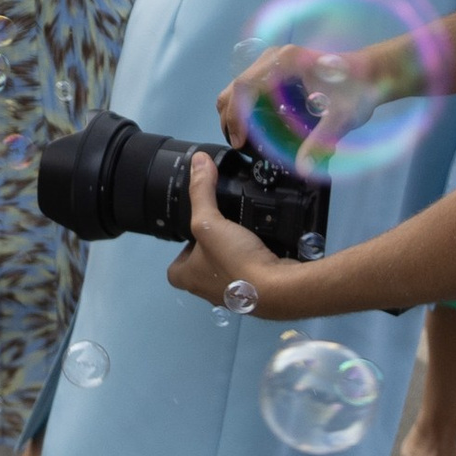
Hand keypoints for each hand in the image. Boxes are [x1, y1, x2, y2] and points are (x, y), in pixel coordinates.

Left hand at [165, 150, 302, 314]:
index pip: (176, 265)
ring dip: (235, 252)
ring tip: (243, 231)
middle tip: (224, 226)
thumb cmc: (235, 261)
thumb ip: (202, 192)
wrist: (279, 287)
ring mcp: (234, 294)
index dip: (183, 248)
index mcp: (187, 278)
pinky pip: (252, 270)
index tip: (196, 231)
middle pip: (204, 265)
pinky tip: (264, 242)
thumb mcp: (210, 221)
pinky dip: (256, 257)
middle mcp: (207, 290)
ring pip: (229, 268)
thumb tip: (198, 161)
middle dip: (213, 247)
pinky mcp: (257, 292)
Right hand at [217, 40, 388, 172]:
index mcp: (286, 62)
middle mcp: (275, 56)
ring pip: (240, 85)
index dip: (235, 116)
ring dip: (236, 111)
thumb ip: (321, 142)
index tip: (239, 141)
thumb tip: (304, 170)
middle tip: (238, 144)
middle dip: (230, 117)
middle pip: (237, 85)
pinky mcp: (278, 67)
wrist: (373, 74)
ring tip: (244, 137)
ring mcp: (275, 60)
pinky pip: (251, 85)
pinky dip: (246, 105)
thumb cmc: (358, 90)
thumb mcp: (341, 117)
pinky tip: (255, 124)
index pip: (245, 87)